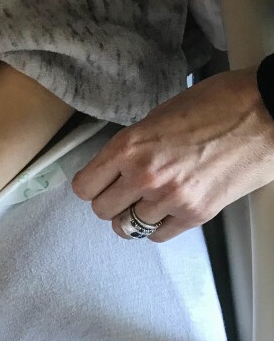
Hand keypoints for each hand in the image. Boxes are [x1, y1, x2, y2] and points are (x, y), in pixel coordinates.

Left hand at [72, 66, 273, 241]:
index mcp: (129, 147)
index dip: (91, 185)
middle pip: (102, 210)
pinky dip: (157, 226)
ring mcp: (170, 198)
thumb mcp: (158, 117)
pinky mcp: (195, 214)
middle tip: (124, 192)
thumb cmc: (218, 104)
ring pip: (127, 227)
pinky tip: (165, 211)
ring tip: (146, 202)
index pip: (84, 187)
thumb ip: (132, 146)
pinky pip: (157, 235)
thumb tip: (114, 167)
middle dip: (111, 201)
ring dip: (133, 216)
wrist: (268, 112)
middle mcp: (144, 176)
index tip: (98, 184)